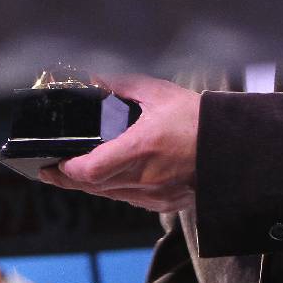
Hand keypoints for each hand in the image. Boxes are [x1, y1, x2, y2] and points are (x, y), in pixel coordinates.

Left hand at [39, 74, 198, 212]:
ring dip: (90, 186)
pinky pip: (129, 199)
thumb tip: (96, 79)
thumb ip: (123, 86)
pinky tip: (109, 178)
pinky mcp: (164, 203)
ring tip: (73, 172)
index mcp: (142, 148)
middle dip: (68, 179)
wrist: (232, 147)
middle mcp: (146, 177)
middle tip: (49, 171)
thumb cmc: (198, 119)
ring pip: (110, 195)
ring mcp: (155, 194)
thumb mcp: (159, 93)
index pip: (92, 169)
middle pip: (94, 187)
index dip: (67, 169)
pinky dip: (114, 189)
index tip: (53, 162)